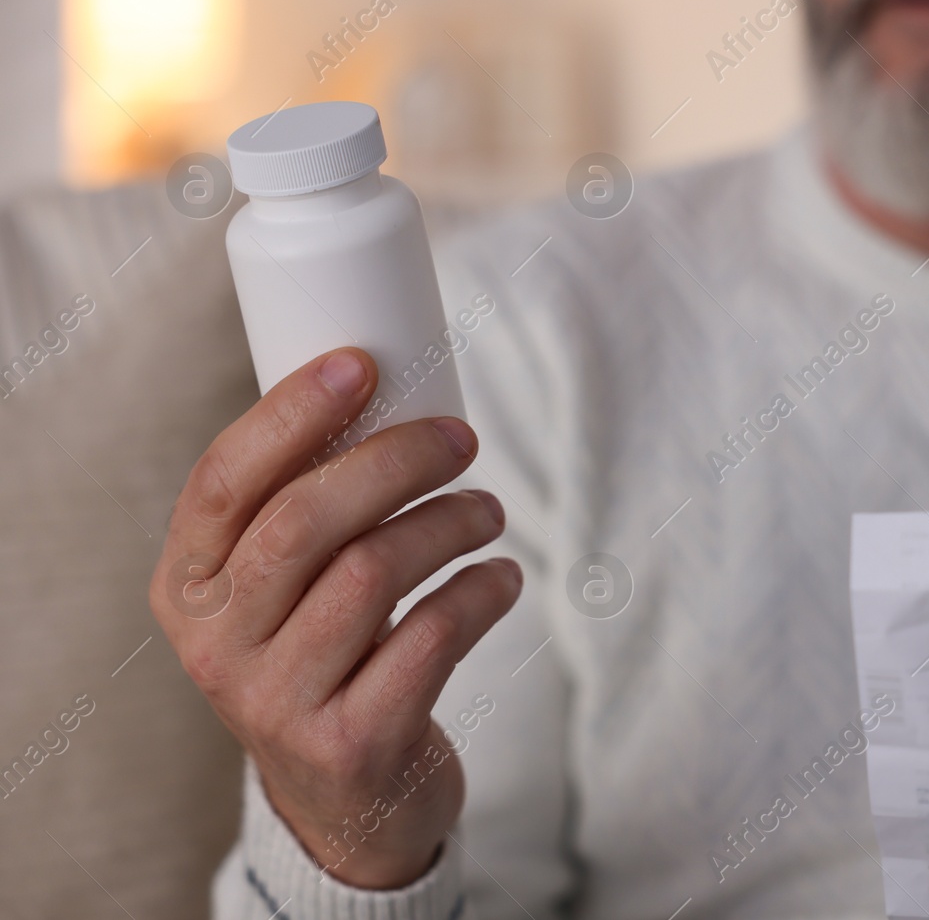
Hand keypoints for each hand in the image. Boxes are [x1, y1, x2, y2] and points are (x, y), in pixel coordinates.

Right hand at [150, 347, 521, 887]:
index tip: (362, 363)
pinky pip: (432, 637)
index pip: (224, 482)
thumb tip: (378, 385)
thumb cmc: (327, 657)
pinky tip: (500, 578)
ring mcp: (278, 701)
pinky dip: (481, 592)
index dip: (291, 413)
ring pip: (373, 572)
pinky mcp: (352, 744)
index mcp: (188, 587)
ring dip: (448, 523)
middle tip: (461, 439)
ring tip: (487, 511)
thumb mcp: (282, 592)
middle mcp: (217, 645)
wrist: (344, 804)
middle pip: (305, 520)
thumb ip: (303, 510)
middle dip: (395, 460)